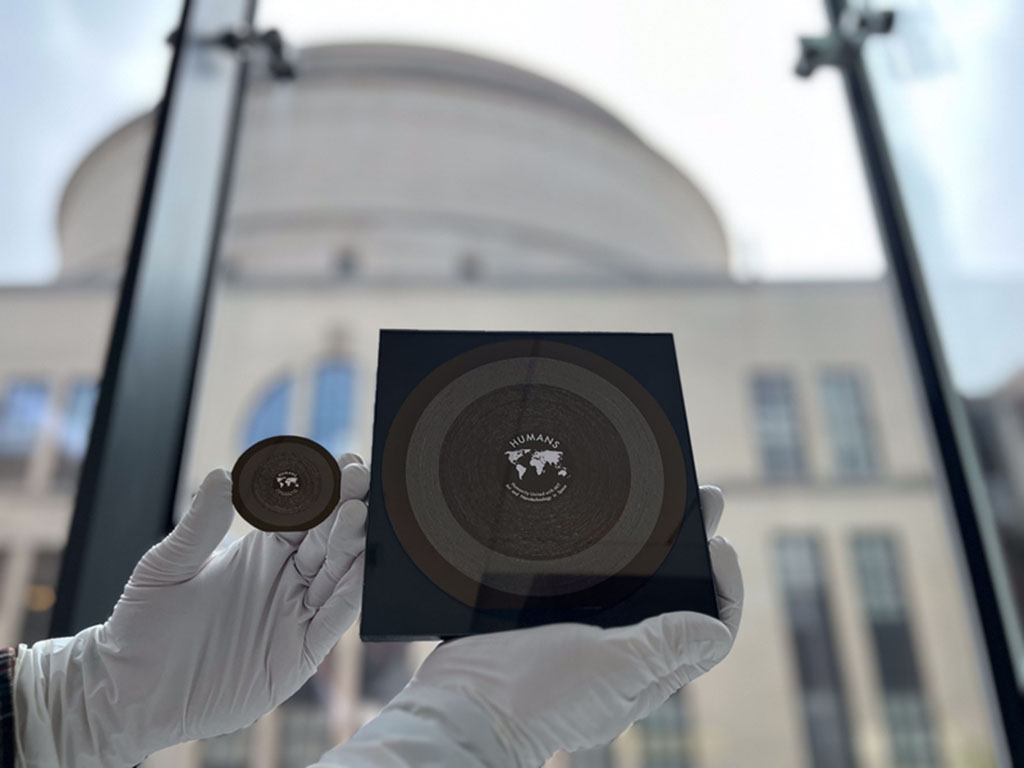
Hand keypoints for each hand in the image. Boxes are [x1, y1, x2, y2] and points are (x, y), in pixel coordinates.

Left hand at [15, 454, 368, 767]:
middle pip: (328, 538)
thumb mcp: (165, 568)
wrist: (133, 693)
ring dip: (353, 544)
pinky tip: (363, 570)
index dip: (323, 489)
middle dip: (347, 505)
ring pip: (339, 573)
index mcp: (261, 552)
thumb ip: (199, 526)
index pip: (304, 513)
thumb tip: (221, 475)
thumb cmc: (144, 625)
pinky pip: (336, 619)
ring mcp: (298, 614)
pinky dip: (353, 594)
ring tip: (360, 514)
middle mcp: (287, 579)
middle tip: (359, 476)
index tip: (342, 461)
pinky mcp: (304, 652)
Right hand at [320, 486, 741, 767]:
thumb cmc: (535, 697)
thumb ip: (662, 646)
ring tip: (668, 493)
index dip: (725, 587)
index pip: (707, 630)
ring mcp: (585, 632)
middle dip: (695, 545)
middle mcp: (622, 653)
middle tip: (704, 497)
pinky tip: (605, 519)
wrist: (460, 700)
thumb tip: (716, 629)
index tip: (718, 545)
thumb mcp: (609, 667)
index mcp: (646, 671)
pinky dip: (606, 547)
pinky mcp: (549, 615)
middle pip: (676, 595)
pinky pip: (590, 578)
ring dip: (656, 539)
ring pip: (635, 580)